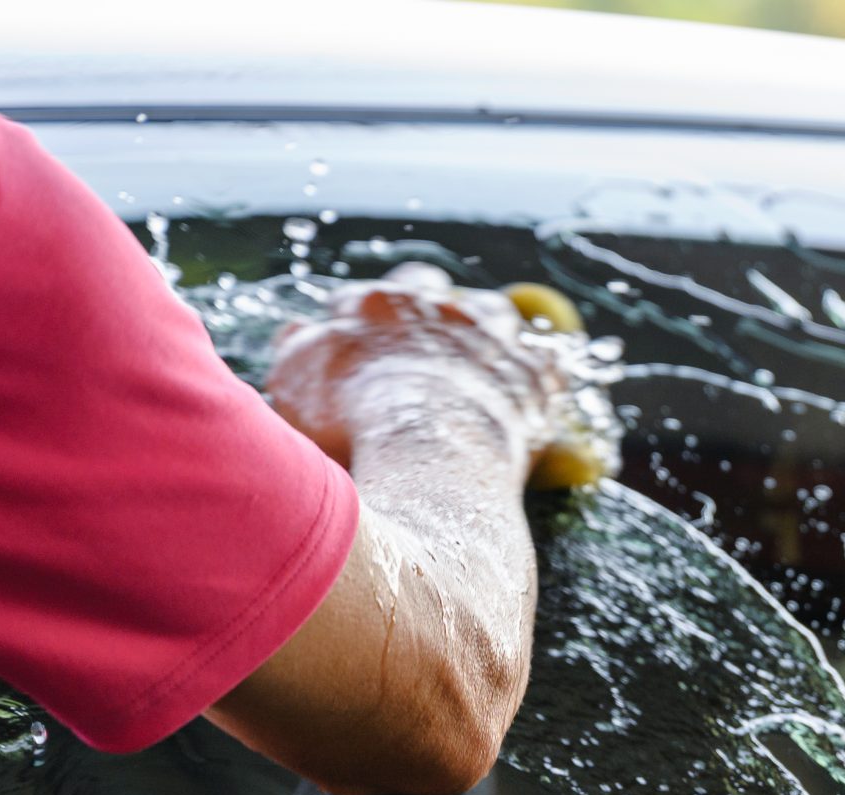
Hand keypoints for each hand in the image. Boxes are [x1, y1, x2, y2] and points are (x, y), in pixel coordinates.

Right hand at [266, 262, 567, 479]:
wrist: (429, 455)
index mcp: (376, 307)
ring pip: (494, 310)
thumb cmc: (352, 425)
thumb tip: (298, 330)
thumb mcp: (297, 385)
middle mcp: (436, 312)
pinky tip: (533, 384)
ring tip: (480, 345)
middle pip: (430, 288)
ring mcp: (489, 340)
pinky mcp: (532, 379)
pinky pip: (548, 362)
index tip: (356, 341)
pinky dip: (540, 371)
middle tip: (417, 332)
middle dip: (422, 302)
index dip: (359, 319)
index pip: (365, 298)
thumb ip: (297, 350)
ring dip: (486, 321)